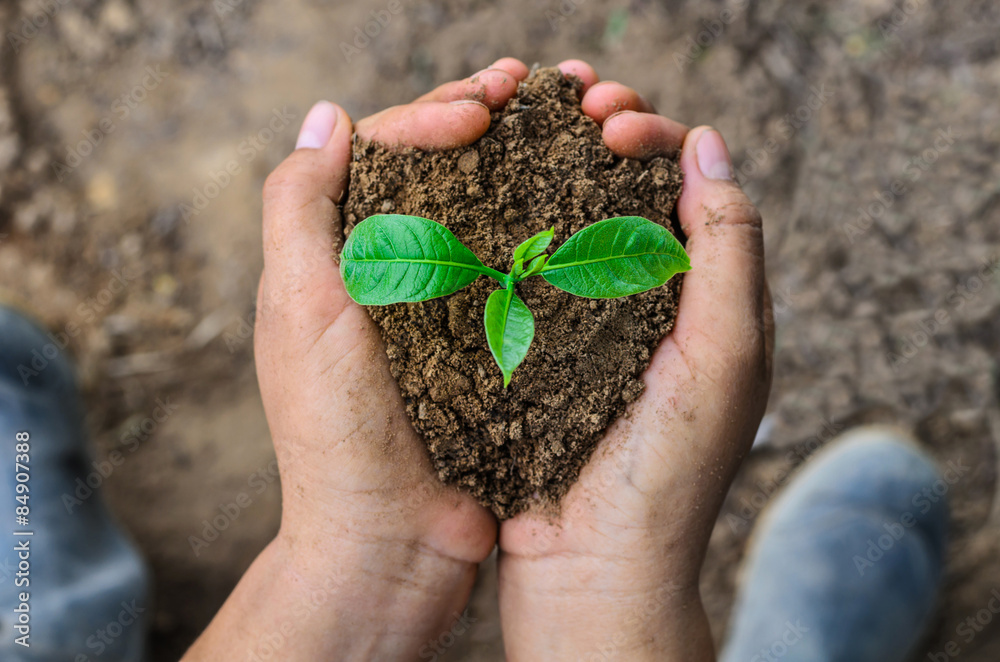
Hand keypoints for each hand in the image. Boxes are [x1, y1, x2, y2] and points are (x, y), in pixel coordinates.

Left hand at [185, 60, 530, 660]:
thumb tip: (327, 115)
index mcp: (347, 254)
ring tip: (581, 123)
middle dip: (492, 117)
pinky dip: (560, 229)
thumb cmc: (336, 432)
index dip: (435, 113)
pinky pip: (531, 270)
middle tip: (543, 85)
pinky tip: (595, 201)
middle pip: (448, 169)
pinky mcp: (501, 343)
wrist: (391, 541)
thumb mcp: (300, 312)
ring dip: (534, 161)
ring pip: (496, 211)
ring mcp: (456, 306)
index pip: (390, 151)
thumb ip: (298, 210)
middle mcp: (401, 271)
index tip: (483, 108)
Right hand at [497, 63, 773, 660]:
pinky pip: (527, 269)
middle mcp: (652, 302)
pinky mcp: (536, 347)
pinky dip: (510, 224)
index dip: (657, 138)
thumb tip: (710, 146)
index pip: (692, 187)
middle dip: (603, 136)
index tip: (609, 124)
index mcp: (709, 298)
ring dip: (551, 168)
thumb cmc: (668, 472)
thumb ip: (730, 252)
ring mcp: (589, 322)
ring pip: (574, 221)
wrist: (594, 567)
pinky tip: (483, 195)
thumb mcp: (724, 357)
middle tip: (569, 102)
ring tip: (518, 126)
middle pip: (630, 191)